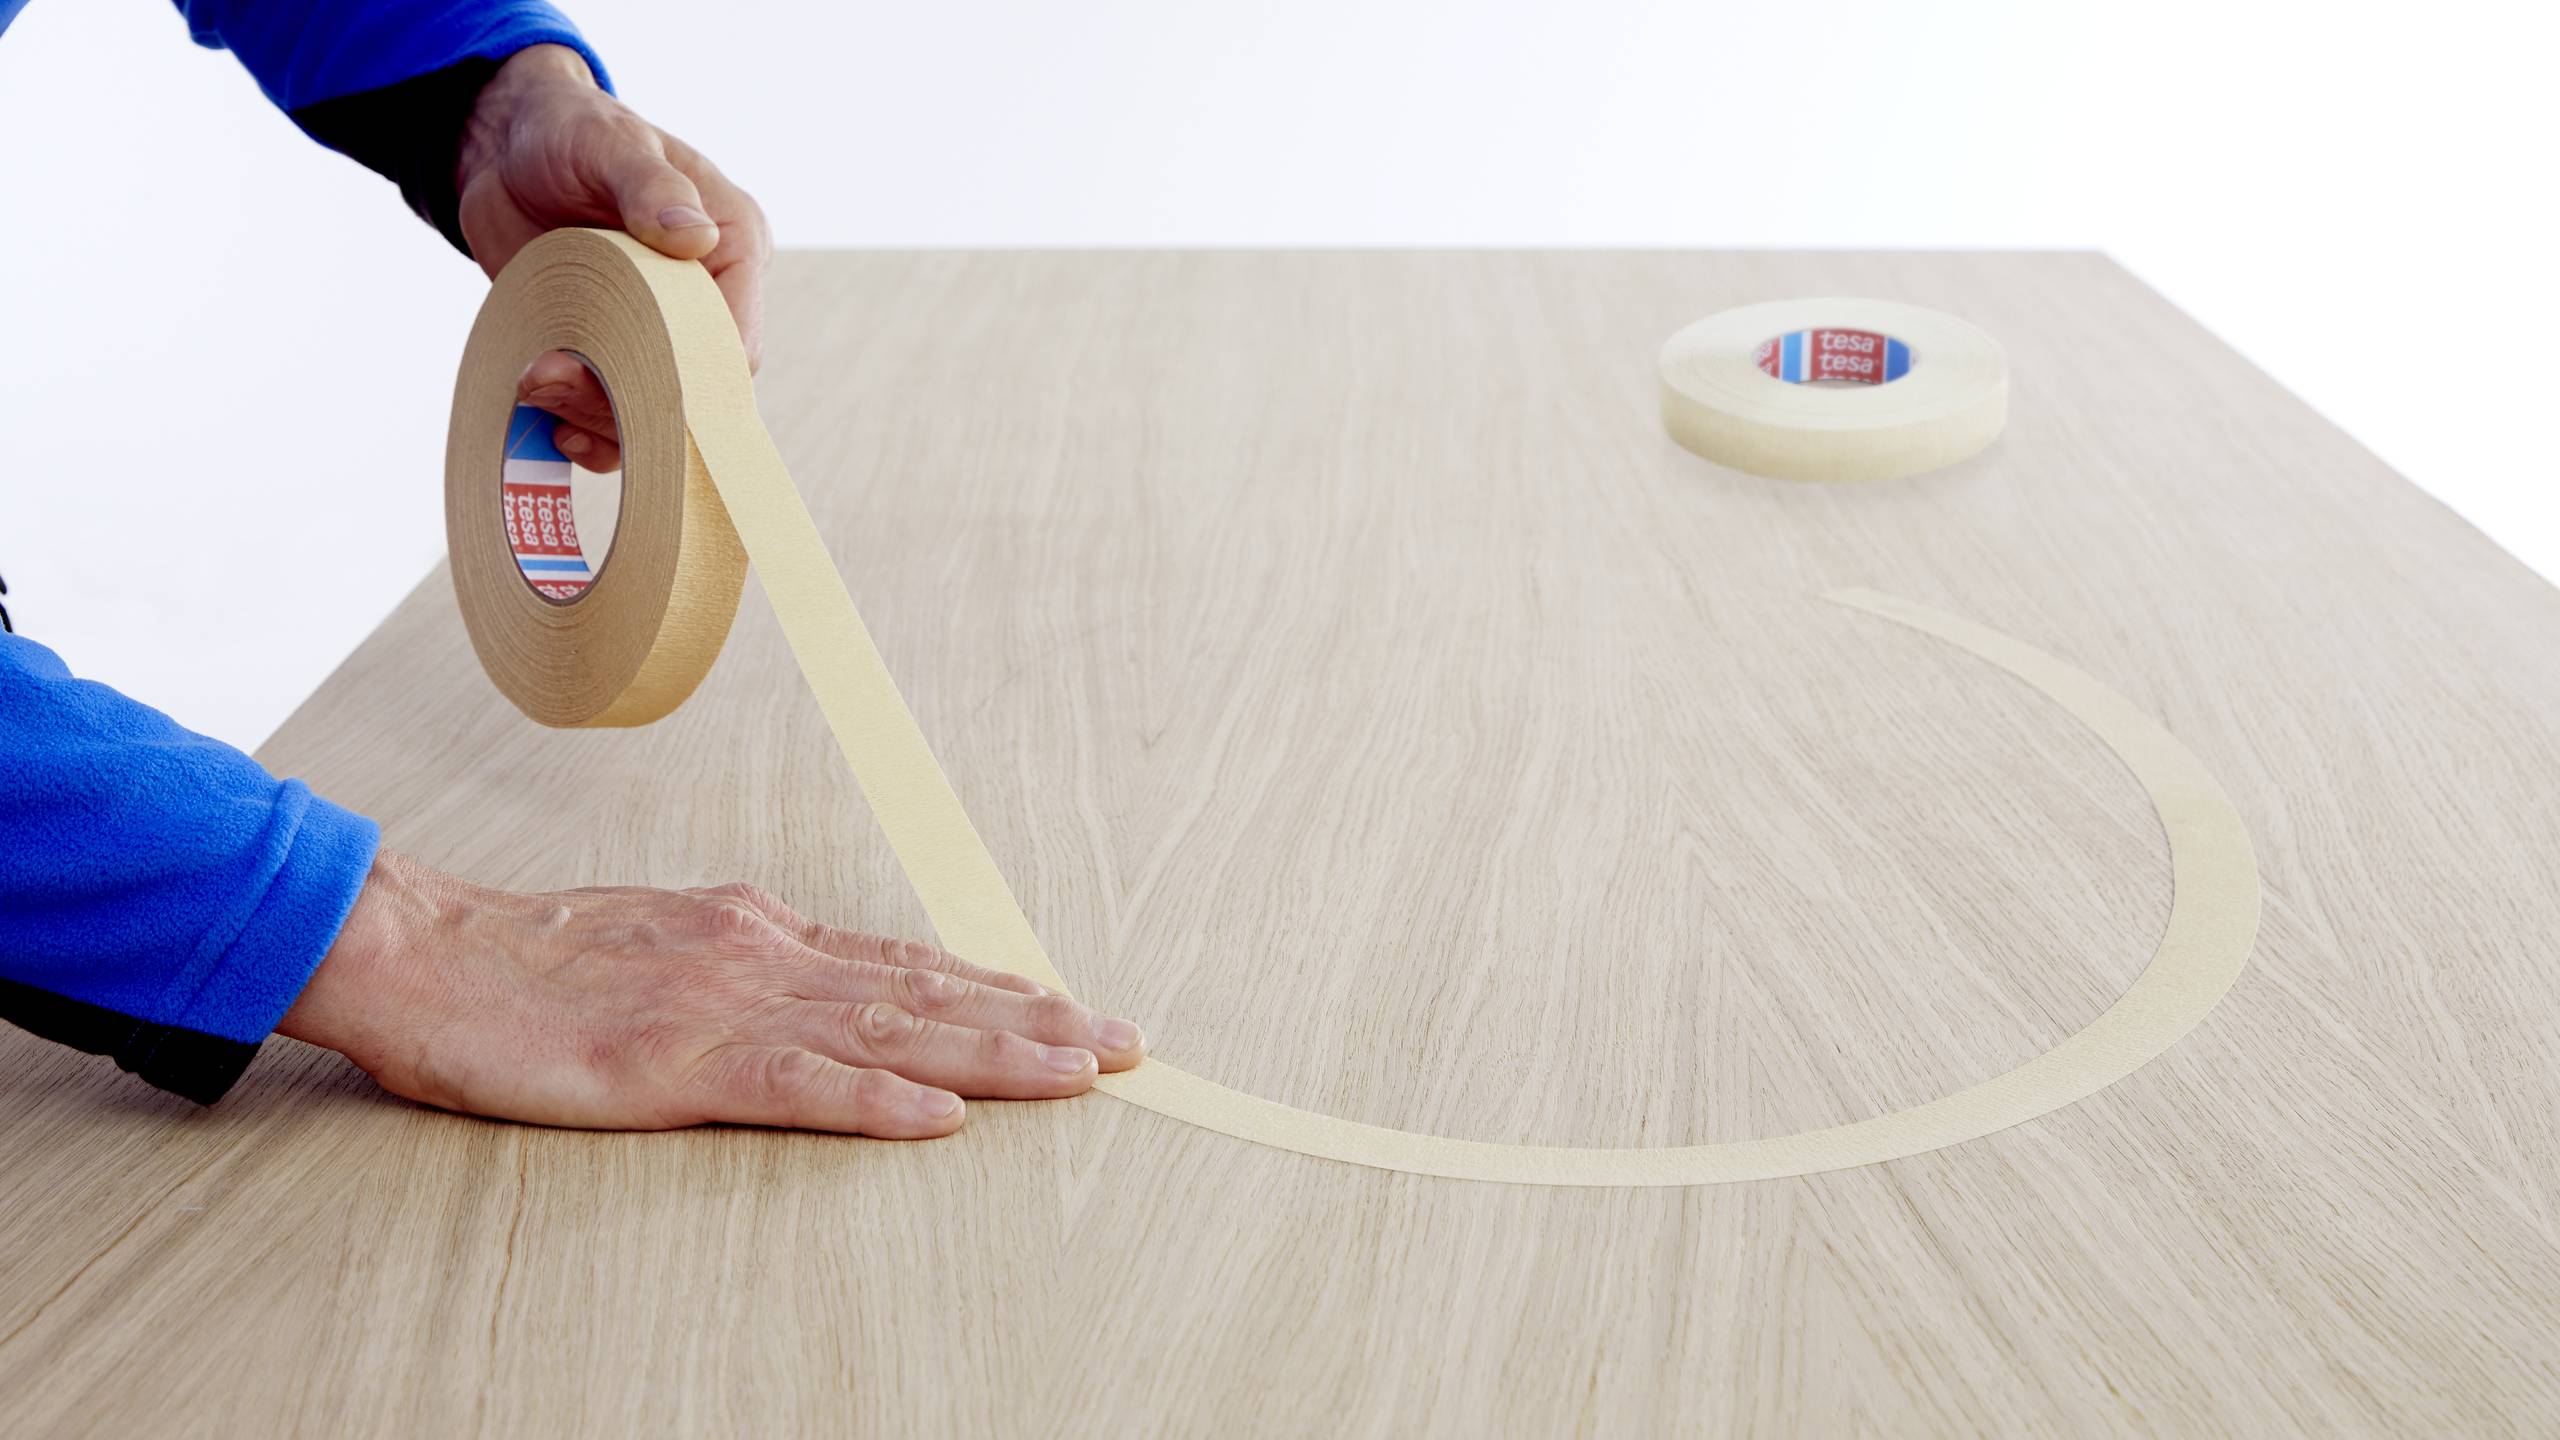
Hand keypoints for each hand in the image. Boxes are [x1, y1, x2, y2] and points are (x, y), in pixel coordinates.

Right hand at [279, 852, 1143, 1135]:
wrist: (421, 950)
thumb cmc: (533, 959)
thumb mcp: (666, 943)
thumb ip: (751, 964)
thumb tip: (831, 979)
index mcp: (760, 934)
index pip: (905, 967)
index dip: (996, 990)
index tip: (1073, 1008)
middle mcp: (763, 959)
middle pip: (923, 997)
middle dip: (1031, 1023)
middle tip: (1122, 1044)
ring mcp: (723, 1010)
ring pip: (884, 1036)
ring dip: (988, 1058)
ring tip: (1075, 1072)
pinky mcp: (670, 1066)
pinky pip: (791, 1087)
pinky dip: (872, 1104)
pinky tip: (936, 1119)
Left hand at [456, 43, 770, 471]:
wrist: (504, 148)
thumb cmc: (569, 128)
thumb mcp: (607, 143)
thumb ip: (651, 188)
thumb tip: (696, 238)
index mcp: (732, 247)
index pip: (736, 343)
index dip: (693, 376)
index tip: (632, 376)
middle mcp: (703, 302)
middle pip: (694, 393)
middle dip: (630, 403)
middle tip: (555, 377)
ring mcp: (654, 333)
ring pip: (653, 416)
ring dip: (598, 422)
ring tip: (537, 387)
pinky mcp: (609, 351)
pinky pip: (614, 417)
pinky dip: (585, 434)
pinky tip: (551, 423)